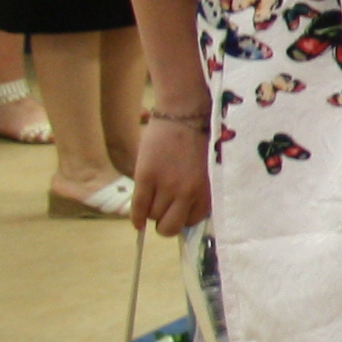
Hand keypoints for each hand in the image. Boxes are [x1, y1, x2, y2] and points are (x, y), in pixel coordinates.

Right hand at [131, 116, 211, 238]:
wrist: (183, 115)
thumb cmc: (196, 140)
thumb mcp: (205, 171)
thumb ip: (197, 192)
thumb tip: (183, 215)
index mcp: (205, 190)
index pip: (192, 222)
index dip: (183, 219)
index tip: (178, 213)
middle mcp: (187, 192)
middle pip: (170, 227)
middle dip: (165, 225)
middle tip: (162, 215)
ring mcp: (166, 185)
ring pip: (153, 216)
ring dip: (151, 212)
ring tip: (153, 199)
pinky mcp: (146, 177)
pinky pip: (138, 207)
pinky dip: (136, 218)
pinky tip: (137, 222)